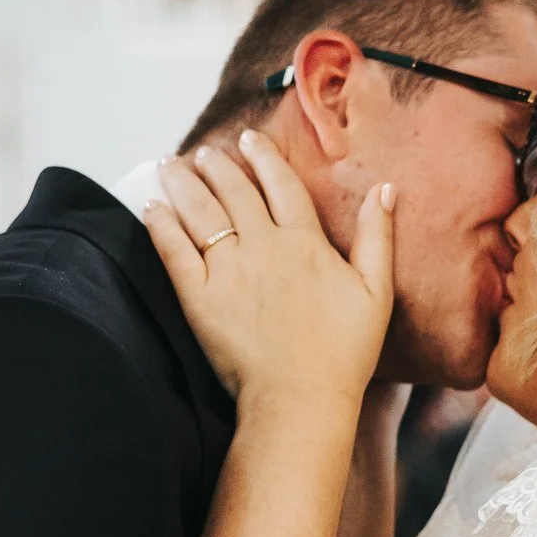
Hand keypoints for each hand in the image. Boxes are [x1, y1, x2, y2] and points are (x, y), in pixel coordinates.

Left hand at [144, 133, 393, 405]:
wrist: (300, 397)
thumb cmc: (343, 352)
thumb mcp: (375, 291)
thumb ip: (377, 236)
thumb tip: (385, 189)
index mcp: (304, 242)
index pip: (281, 185)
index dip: (264, 157)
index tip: (249, 138)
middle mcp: (263, 247)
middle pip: (234, 192)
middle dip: (216, 166)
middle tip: (203, 152)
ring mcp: (228, 271)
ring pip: (200, 212)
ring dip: (183, 184)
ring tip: (170, 165)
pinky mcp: (199, 298)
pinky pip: (174, 251)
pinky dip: (161, 225)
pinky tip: (151, 207)